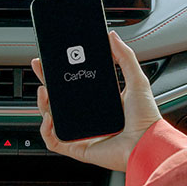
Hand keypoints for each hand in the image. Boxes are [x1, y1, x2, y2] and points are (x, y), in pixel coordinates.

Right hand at [31, 31, 160, 171]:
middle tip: (40, 66)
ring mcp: (80, 133)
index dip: (61, 72)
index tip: (54, 58)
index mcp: (99, 103)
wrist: (147, 144)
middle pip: (58, 99)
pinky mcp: (77, 149)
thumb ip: (125, 57)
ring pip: (51, 118)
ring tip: (44, 91)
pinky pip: (53, 141)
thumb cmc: (145, 119)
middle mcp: (88, 118)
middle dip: (46, 82)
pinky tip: (50, 117)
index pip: (74, 85)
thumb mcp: (137, 81)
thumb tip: (113, 37)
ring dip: (43, 104)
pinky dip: (46, 130)